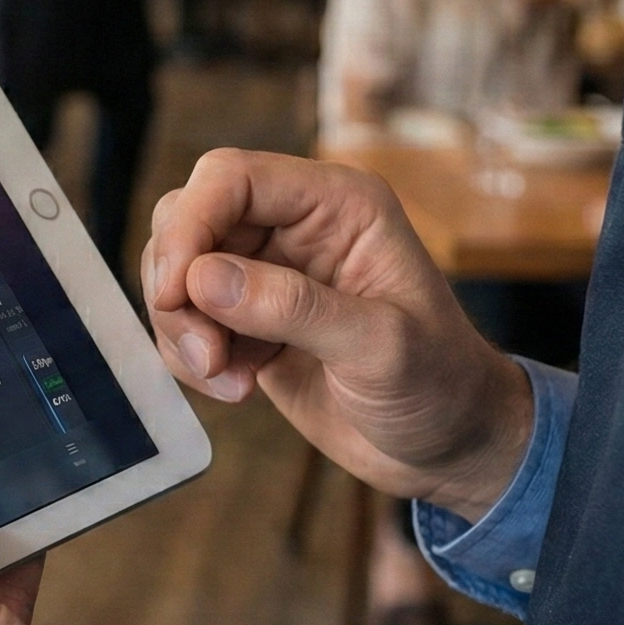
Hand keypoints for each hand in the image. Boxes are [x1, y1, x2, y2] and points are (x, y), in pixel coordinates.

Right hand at [143, 149, 533, 520]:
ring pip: (178, 270)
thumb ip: (294, 308)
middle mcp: (297, 225)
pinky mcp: (249, 318)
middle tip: (206, 355)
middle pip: (190, 218)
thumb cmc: (440, 387)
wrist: (448, 446)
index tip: (174, 293)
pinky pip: (186, 318)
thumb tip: (203, 278)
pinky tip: (236, 390)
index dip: (190, 225)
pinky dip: (190, 356)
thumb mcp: (381, 347)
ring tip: (227, 379)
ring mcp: (269, 272)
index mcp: (339, 204)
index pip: (232, 178)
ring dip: (182, 328)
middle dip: (178, 287)